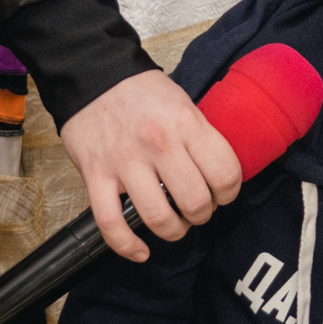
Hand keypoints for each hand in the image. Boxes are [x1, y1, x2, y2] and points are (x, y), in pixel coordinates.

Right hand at [57, 68, 243, 261]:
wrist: (92, 72)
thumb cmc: (141, 91)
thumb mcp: (183, 102)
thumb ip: (200, 136)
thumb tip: (219, 172)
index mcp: (186, 123)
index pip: (225, 174)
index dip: (230, 192)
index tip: (222, 193)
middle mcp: (158, 144)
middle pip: (196, 203)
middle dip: (203, 215)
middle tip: (198, 209)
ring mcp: (124, 162)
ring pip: (158, 218)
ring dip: (173, 231)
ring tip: (174, 224)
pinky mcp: (95, 175)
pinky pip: (112, 223)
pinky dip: (128, 246)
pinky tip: (141, 251)